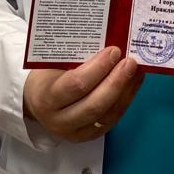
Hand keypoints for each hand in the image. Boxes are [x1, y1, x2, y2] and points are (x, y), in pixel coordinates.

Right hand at [23, 46, 144, 142]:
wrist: (37, 101)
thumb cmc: (47, 75)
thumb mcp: (52, 64)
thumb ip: (75, 55)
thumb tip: (108, 37)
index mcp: (46, 98)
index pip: (75, 85)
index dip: (98, 68)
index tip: (113, 51)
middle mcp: (59, 120)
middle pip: (94, 105)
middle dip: (116, 82)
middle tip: (130, 62)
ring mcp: (75, 132)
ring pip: (106, 115)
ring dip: (126, 91)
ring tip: (137, 71)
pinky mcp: (89, 136)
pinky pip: (111, 120)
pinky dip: (126, 100)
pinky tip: (134, 83)